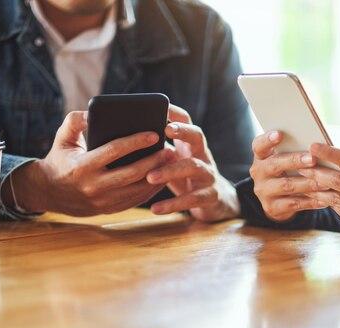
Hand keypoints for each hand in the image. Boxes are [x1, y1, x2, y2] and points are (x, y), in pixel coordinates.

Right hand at [2, 111, 173, 215]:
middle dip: (154, 161)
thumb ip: (74, 121)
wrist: (48, 193)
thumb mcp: (61, 138)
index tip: (154, 134)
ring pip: (137, 190)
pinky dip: (151, 189)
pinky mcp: (109, 210)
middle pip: (131, 173)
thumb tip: (92, 113)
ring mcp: (102, 201)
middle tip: (170, 150)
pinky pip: (135, 200)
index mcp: (82, 166)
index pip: (114, 151)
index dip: (136, 142)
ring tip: (170, 162)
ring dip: (157, 176)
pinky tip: (162, 176)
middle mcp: (93, 186)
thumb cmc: (60, 159)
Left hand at [146, 105, 239, 221]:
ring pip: (194, 167)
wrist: (216, 203)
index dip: (176, 113)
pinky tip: (155, 208)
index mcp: (190, 144)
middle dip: (183, 131)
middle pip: (198, 136)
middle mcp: (203, 155)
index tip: (162, 107)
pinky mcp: (210, 196)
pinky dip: (174, 203)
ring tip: (150, 177)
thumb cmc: (185, 178)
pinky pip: (193, 198)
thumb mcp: (174, 161)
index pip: (187, 121)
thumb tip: (124, 139)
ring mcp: (209, 175)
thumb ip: (158, 150)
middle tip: (166, 130)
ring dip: (171, 170)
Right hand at [249, 131, 325, 221]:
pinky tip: (324, 199)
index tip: (280, 134)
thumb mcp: (286, 159)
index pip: (259, 145)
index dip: (268, 140)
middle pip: (274, 165)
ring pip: (286, 186)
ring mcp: (263, 191)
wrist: (279, 200)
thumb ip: (296, 149)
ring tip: (326, 182)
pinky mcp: (271, 207)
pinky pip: (293, 204)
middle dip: (295, 161)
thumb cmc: (289, 170)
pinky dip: (310, 201)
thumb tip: (319, 144)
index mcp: (261, 156)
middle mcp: (258, 172)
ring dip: (307, 184)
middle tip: (313, 159)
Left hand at [299, 143, 339, 238]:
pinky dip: (326, 200)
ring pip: (334, 197)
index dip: (330, 153)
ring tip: (303, 178)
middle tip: (300, 164)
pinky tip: (315, 193)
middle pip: (337, 180)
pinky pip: (339, 210)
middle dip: (316, 171)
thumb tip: (339, 160)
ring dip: (316, 188)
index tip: (313, 146)